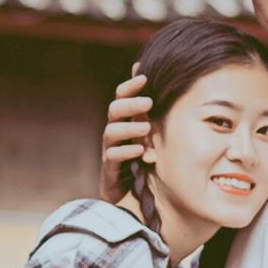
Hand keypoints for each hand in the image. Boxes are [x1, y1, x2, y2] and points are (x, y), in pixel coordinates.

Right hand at [100, 66, 151, 200]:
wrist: (127, 191)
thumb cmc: (139, 156)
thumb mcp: (147, 132)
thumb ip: (150, 112)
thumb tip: (157, 85)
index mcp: (123, 119)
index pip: (121, 96)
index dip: (130, 86)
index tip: (144, 77)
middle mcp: (114, 130)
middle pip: (114, 110)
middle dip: (131, 104)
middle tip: (149, 102)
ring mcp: (110, 148)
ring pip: (111, 132)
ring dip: (129, 127)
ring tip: (146, 127)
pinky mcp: (110, 168)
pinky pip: (113, 156)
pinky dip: (126, 152)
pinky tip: (139, 150)